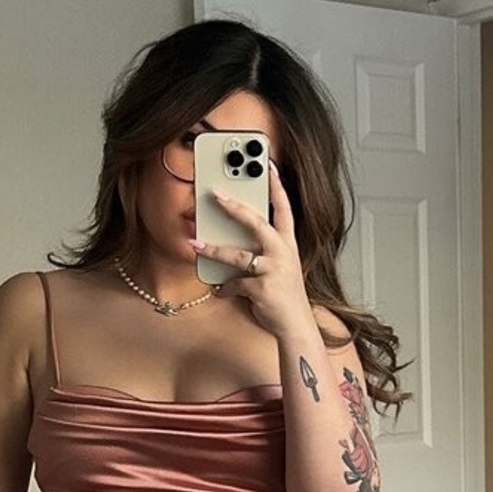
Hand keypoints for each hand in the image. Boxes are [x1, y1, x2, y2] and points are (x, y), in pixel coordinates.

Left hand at [190, 161, 314, 340]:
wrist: (296, 325)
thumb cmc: (286, 296)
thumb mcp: (282, 268)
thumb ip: (266, 252)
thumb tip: (236, 242)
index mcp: (288, 245)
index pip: (284, 210)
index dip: (276, 187)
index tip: (268, 165)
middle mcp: (282, 253)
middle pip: (256, 223)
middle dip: (234, 208)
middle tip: (216, 195)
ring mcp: (272, 270)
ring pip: (237, 255)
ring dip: (213, 250)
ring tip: (196, 244)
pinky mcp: (261, 289)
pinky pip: (234, 284)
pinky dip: (224, 288)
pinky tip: (219, 290)